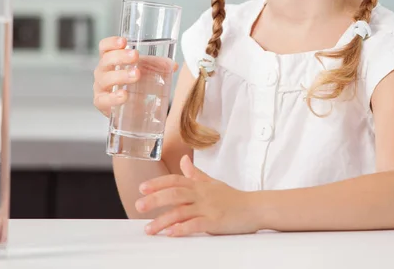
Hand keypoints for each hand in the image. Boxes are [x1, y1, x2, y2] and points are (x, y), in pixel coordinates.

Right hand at [93, 36, 177, 117]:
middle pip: (106, 60)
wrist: (133, 112)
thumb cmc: (136, 85)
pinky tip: (124, 95)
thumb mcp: (147, 71)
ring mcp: (101, 88)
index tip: (124, 41)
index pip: (105, 47)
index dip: (111, 42)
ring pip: (106, 79)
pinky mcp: (102, 104)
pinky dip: (114, 97)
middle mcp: (103, 72)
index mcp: (110, 60)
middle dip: (120, 56)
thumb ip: (158, 66)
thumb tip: (173, 66)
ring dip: (121, 75)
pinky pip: (104, 100)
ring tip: (136, 74)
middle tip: (135, 56)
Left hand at [136, 155, 258, 236]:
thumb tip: (182, 160)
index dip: (157, 183)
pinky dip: (182, 229)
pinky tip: (171, 233)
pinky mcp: (215, 221)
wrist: (254, 208)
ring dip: (162, 220)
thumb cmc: (233, 197)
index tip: (142, 188)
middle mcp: (201, 194)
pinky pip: (195, 224)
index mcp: (199, 185)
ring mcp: (208, 207)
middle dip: (154, 199)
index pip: (174, 180)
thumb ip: (195, 174)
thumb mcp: (212, 182)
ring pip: (181, 210)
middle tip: (138, 205)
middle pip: (174, 193)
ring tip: (149, 229)